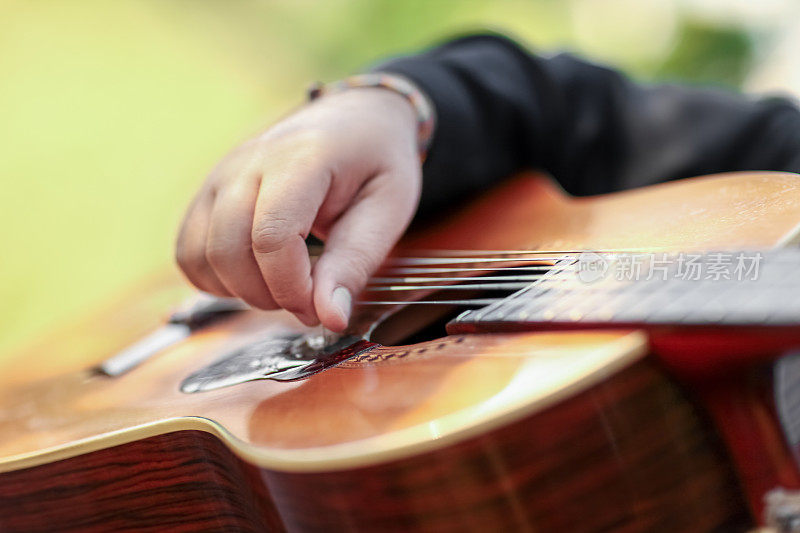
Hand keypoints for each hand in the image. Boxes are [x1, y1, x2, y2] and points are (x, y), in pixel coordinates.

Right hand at [176, 88, 421, 331]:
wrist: (354, 121)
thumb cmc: (376, 162)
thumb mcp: (387, 210)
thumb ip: (355, 263)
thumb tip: (331, 318)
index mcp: (300, 158)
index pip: (271, 235)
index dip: (292, 287)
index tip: (320, 306)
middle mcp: (248, 162)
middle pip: (227, 250)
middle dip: (268, 295)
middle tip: (309, 301)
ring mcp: (220, 175)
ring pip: (199, 256)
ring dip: (241, 290)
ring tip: (285, 285)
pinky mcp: (208, 193)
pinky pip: (188, 252)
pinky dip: (217, 279)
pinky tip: (258, 275)